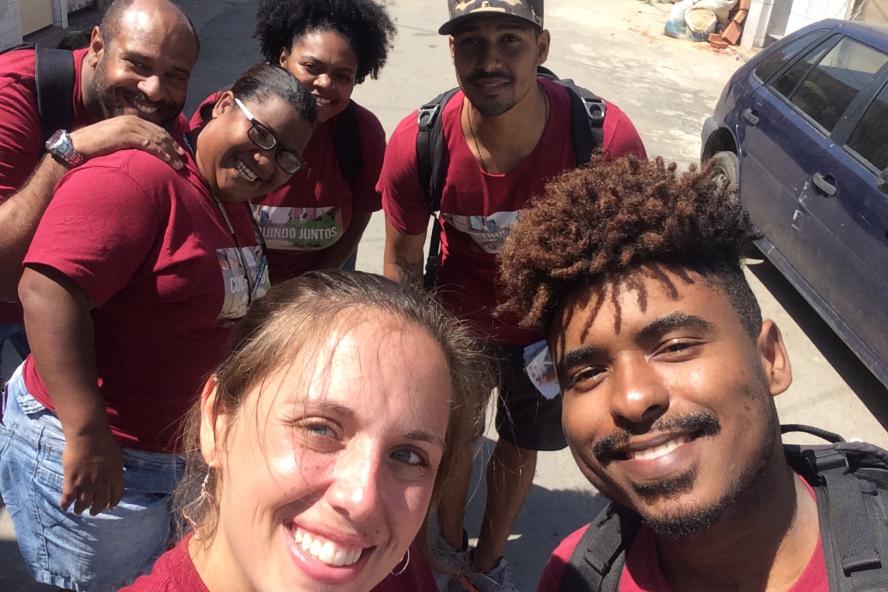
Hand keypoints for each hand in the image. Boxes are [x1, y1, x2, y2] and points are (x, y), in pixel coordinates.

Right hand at [60, 428, 123, 515]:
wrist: (88, 435)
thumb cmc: (104, 442)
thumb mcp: (116, 457)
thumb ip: (115, 470)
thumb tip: (114, 477)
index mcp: (115, 476)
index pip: (116, 496)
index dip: (112, 503)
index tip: (109, 507)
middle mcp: (102, 482)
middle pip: (101, 503)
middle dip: (96, 510)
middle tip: (93, 512)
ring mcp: (86, 482)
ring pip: (84, 504)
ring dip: (81, 509)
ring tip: (78, 511)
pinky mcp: (71, 480)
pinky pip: (68, 497)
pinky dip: (66, 504)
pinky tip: (64, 506)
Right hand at [69, 115, 184, 168]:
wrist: (77, 145)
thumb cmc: (94, 145)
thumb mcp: (115, 139)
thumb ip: (128, 140)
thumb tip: (140, 150)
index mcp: (130, 119)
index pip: (154, 128)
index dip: (168, 140)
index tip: (178, 150)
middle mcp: (131, 120)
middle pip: (159, 133)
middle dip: (172, 146)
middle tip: (183, 158)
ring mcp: (129, 126)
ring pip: (157, 139)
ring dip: (170, 152)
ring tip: (179, 164)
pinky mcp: (126, 135)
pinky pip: (149, 144)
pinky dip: (161, 153)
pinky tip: (169, 161)